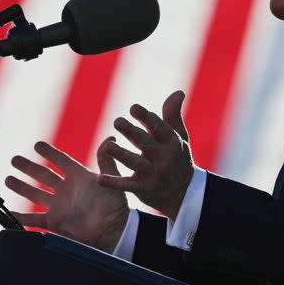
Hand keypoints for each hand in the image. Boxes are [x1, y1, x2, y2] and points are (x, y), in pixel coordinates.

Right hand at [5, 139, 128, 252]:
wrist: (114, 233)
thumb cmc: (116, 207)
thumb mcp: (112, 180)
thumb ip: (107, 161)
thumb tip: (110, 139)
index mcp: (79, 177)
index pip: (61, 160)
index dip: (49, 152)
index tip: (37, 145)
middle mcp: (66, 190)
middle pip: (43, 175)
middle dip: (28, 167)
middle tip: (14, 159)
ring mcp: (59, 206)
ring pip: (35, 194)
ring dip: (21, 187)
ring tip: (8, 179)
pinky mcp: (55, 222)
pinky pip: (34, 219)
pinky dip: (21, 216)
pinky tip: (9, 211)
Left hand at [98, 90, 193, 218]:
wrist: (183, 193)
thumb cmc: (177, 157)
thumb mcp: (178, 137)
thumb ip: (173, 115)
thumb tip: (178, 92)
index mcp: (172, 142)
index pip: (159, 128)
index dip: (146, 117)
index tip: (133, 108)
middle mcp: (164, 158)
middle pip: (146, 143)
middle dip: (132, 132)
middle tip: (117, 121)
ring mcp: (154, 174)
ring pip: (135, 163)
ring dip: (121, 154)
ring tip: (107, 146)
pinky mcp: (143, 189)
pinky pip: (126, 185)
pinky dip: (113, 183)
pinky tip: (100, 178)